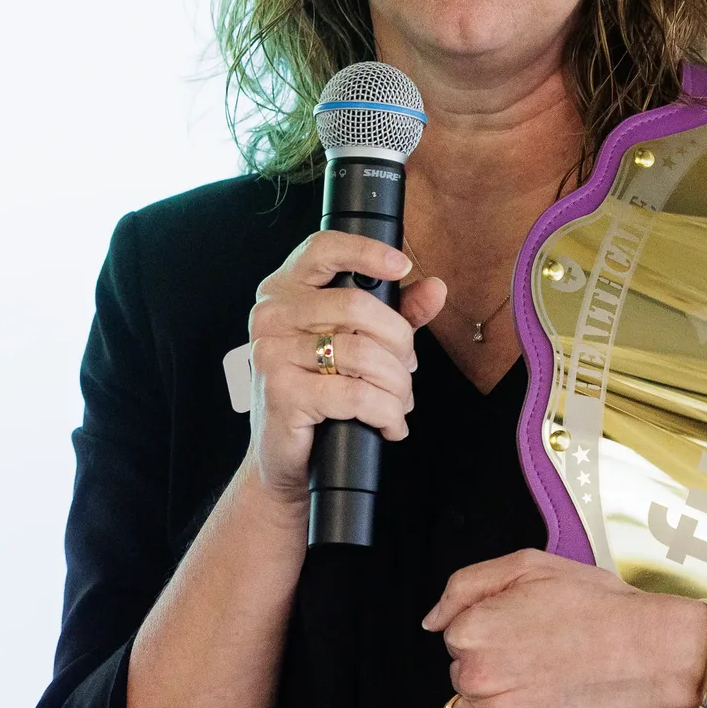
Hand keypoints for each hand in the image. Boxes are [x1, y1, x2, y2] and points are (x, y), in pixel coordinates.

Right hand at [241, 231, 448, 507]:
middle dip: (399, 342)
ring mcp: (271, 353)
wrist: (287, 459)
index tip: (401, 267)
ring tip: (400, 402)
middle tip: (408, 369)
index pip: (322, 249)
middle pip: (357, 306)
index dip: (365, 252)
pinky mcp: (281, 392)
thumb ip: (396, 314)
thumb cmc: (321, 395)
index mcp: (285, 291)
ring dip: (397, 385)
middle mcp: (271, 315)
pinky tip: (389, 425)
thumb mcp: (359, 346)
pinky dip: (386, 413)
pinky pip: (355, 394)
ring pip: (362, 353)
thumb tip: (435, 288)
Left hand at [421, 549, 706, 707]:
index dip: (489, 629)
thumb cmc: (595, 607)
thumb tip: (431, 620)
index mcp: (473, 629)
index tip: (521, 631)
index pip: (456, 635)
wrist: (648, 654)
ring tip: (535, 689)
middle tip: (535, 659)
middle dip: (490, 666)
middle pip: (460, 673)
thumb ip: (465, 586)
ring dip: (489, 703)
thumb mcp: (527, 565)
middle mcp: (476, 676)